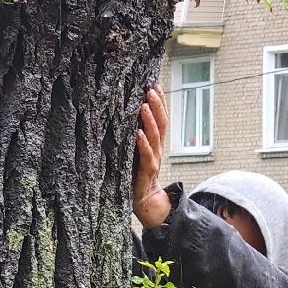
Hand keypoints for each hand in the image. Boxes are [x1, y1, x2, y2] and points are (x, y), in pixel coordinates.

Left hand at [132, 86, 172, 228]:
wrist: (145, 202)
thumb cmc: (137, 176)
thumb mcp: (138, 154)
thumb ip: (136, 139)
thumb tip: (126, 119)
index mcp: (155, 144)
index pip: (161, 119)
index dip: (160, 103)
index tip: (156, 85)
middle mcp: (157, 149)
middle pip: (161, 124)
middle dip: (157, 105)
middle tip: (151, 88)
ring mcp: (153, 160)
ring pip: (155, 136)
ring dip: (150, 119)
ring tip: (144, 104)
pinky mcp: (146, 171)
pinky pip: (145, 155)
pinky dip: (142, 143)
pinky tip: (137, 132)